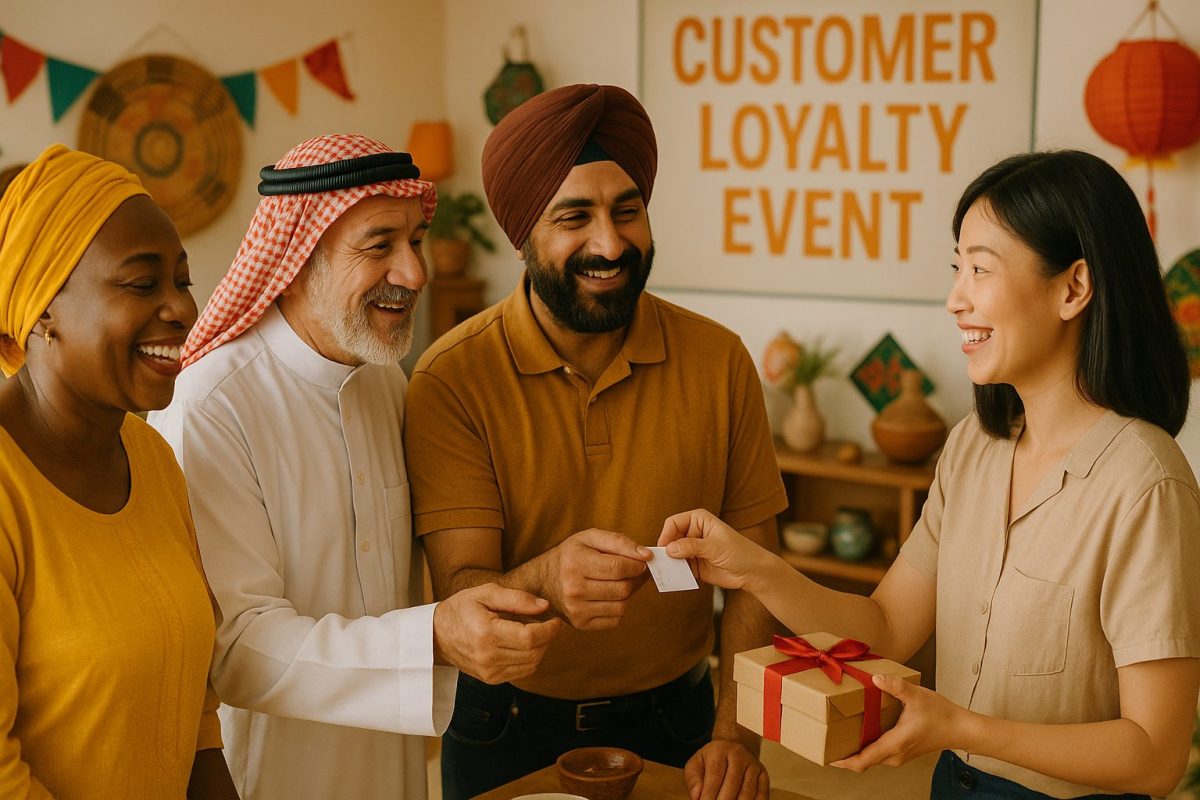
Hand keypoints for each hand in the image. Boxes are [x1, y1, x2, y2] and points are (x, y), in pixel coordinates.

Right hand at [433, 583, 561, 683]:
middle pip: (533, 653)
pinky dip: (530, 659)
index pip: (529, 638)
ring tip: (537, 633)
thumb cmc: (461, 608)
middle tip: (548, 624)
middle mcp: (488, 657)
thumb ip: (517, 599)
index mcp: (486, 633)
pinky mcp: (490, 679)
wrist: (436, 634)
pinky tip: (525, 645)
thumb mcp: (486, 593)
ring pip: (530, 665)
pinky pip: (521, 672)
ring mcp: (489, 671)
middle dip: (547, 639)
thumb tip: (544, 606)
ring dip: (541, 649)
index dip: (549, 630)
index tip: (556, 620)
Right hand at [542, 529, 651, 629]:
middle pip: (623, 588)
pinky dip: (618, 608)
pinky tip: (609, 597)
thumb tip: (646, 555)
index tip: (640, 562)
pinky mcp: (580, 624)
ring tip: (619, 583)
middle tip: (633, 572)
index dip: (637, 565)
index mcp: (575, 563)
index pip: (619, 567)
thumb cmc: (572, 555)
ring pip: (621, 606)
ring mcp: (576, 610)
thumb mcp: (590, 538)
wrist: (544, 580)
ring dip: (627, 594)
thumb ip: (620, 542)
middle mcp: (573, 589)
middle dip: (634, 579)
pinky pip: (615, 620)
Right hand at [659, 510, 773, 591]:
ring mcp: (693, 550)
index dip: (667, 534)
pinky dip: (676, 574)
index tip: (664, 548)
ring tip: (668, 572)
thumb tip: (669, 549)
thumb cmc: (739, 552)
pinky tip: (676, 579)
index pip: (674, 523)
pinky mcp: (694, 566)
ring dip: (670, 564)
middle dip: (666, 551)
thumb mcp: (715, 546)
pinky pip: (680, 569)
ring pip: (673, 555)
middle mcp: (693, 533)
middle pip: (671, 539)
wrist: (752, 572)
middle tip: (662, 563)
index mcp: (698, 520)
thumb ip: (691, 546)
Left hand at [684, 739, 768, 799]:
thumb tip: (697, 795)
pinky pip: (761, 795)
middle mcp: (738, 755)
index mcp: (719, 750)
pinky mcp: (763, 776)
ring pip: (747, 792)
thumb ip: (694, 779)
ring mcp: (753, 765)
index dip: (709, 795)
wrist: (733, 750)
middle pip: (732, 785)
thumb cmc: (712, 761)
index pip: (715, 776)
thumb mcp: (696, 764)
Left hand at [831, 673, 966, 770]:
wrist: (960, 728)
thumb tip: (875, 678)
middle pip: (863, 762)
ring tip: (839, 735)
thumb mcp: (917, 696)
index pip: (862, 761)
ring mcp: (899, 756)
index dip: (843, 761)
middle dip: (844, 754)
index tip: (826, 756)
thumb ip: (895, 686)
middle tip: (827, 740)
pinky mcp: (902, 752)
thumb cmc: (940, 714)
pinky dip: (867, 747)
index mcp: (894, 744)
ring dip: (856, 751)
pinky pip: (879, 754)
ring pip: (871, 758)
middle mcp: (894, 755)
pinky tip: (861, 732)